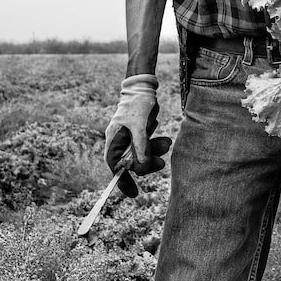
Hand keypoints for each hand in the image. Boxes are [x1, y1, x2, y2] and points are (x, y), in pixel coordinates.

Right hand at [104, 75, 171, 196]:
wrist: (145, 87)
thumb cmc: (137, 105)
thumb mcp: (139, 127)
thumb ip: (140, 148)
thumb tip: (140, 170)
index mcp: (114, 141)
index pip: (115, 166)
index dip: (123, 181)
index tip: (133, 193)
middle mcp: (120, 141)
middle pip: (132, 163)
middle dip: (147, 164)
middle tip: (161, 164)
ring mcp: (131, 138)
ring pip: (143, 155)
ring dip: (156, 153)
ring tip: (167, 143)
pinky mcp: (141, 134)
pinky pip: (149, 146)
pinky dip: (157, 145)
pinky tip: (165, 139)